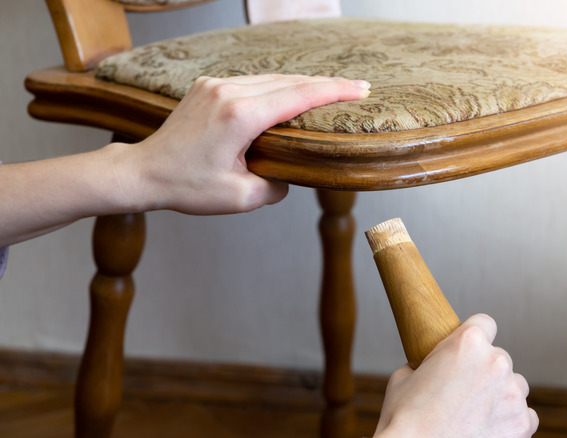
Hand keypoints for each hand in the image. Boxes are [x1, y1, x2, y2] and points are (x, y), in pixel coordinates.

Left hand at [118, 74, 370, 214]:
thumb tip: (292, 174)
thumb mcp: (241, 197)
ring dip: (302, 83)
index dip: (334, 91)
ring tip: (331, 90)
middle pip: (290, 81)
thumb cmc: (187, 186)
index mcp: (240, 116)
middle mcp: (228, 92)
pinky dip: (277, 86)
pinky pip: (252, 81)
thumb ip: (277, 185)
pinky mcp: (207, 86)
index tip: (361, 89)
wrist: (143, 172)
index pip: (299, 96)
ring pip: (271, 78)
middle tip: (358, 88)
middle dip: (326, 84)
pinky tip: (292, 93)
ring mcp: (215, 85)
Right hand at [374, 314, 537, 437]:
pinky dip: (510, 421)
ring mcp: (512, 394)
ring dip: (500, 395)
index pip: (485, 323)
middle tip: (463, 392)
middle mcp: (496, 362)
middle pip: (499, 358)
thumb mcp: (405, 376)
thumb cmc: (405, 420)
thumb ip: (428, 363)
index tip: (469, 351)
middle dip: (484, 371)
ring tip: (475, 414)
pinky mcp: (522, 423)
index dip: (474, 336)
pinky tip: (489, 428)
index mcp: (468, 342)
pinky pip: (526, 415)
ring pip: (514, 386)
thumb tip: (435, 366)